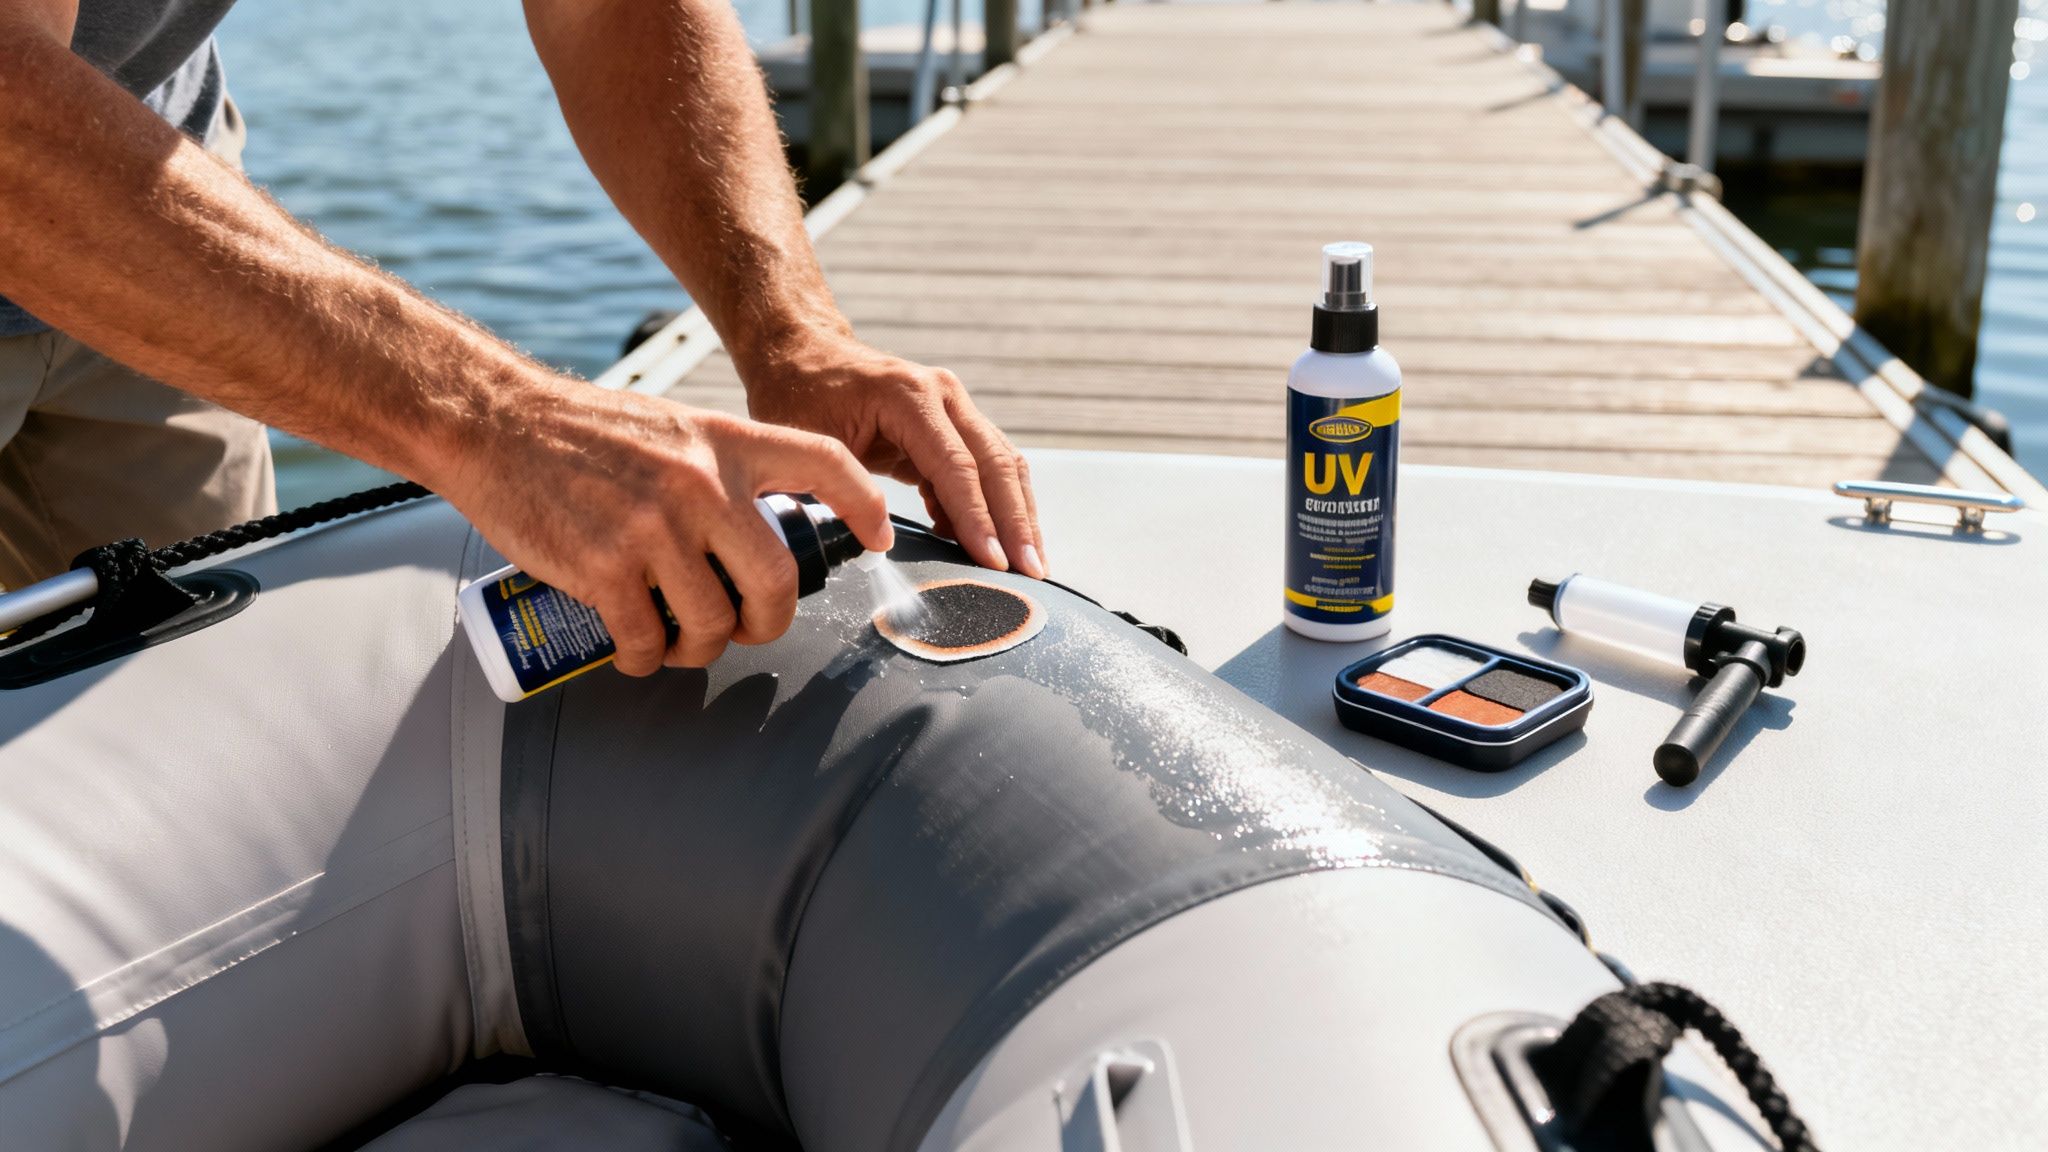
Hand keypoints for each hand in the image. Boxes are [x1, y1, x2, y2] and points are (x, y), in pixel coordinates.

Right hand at [437, 377, 891, 674]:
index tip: (880, 539)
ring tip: (679, 639)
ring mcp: (654, 528)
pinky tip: (637, 648)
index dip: (865, 506)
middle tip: (747, 627)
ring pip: (714, 623)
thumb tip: (765, 534)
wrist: (496, 424)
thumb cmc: (587, 433)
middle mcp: (702, 484)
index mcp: (727, 442)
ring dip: (700, 647)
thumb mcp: (675, 428)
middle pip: (777, 581)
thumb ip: (723, 469)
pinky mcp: (605, 567)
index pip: (826, 464)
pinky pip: (649, 640)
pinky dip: (646, 658)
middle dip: (768, 622)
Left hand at [740, 332, 1045, 578]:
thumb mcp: (809, 443)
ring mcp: (954, 405)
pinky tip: (987, 546)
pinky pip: (986, 468)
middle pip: (996, 464)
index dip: (978, 519)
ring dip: (1018, 516)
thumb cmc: (798, 395)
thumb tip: (880, 546)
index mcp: (909, 396)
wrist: (802, 351)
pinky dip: (993, 507)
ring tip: (1029, 564)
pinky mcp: (952, 424)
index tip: (995, 563)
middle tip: (1032, 572)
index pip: (958, 466)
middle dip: (1016, 523)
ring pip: (1003, 464)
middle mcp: (943, 394)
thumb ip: (844, 488)